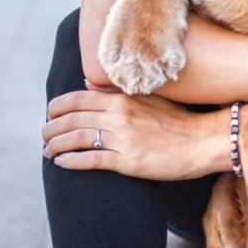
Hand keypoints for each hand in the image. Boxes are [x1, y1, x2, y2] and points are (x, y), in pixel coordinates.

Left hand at [42, 89, 223, 180]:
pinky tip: (61, 163)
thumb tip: (88, 84)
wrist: (203, 141)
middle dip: (51, 128)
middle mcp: (119, 116)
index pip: (78, 98)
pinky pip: (92, 160)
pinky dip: (72, 161)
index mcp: (123, 99)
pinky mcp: (129, 162)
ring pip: (77, 139)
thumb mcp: (149, 99)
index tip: (49, 114)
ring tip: (47, 151)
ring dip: (56, 145)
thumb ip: (118, 92)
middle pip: (72, 119)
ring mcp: (123, 139)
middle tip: (43, 136)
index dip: (57, 107)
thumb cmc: (179, 121)